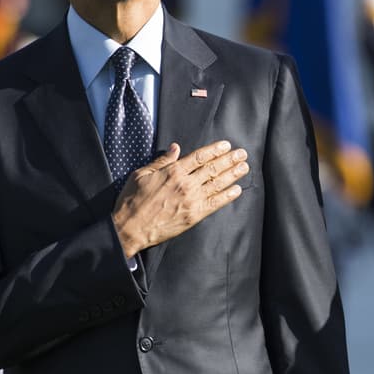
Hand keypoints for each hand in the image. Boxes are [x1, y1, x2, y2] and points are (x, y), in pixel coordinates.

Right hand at [111, 140, 247, 257]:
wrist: (130, 227)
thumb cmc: (132, 200)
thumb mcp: (142, 174)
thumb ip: (161, 161)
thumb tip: (175, 148)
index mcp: (173, 171)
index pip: (200, 157)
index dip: (215, 150)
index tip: (226, 145)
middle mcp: (185, 183)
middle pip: (213, 168)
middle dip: (229, 159)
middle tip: (242, 153)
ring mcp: (191, 199)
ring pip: (217, 183)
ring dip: (233, 174)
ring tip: (244, 167)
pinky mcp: (194, 215)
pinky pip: (215, 203)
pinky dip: (227, 196)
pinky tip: (237, 190)